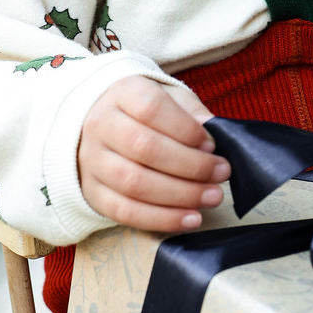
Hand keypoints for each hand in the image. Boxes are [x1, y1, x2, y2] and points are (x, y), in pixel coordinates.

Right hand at [78, 77, 229, 230]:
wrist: (103, 125)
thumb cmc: (147, 112)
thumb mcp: (171, 98)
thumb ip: (192, 112)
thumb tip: (214, 133)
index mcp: (123, 93)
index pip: (151, 108)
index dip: (185, 128)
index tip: (211, 144)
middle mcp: (100, 125)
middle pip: (144, 148)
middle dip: (191, 165)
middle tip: (221, 173)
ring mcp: (91, 160)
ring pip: (134, 183)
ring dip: (180, 195)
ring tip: (212, 197)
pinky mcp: (91, 192)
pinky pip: (124, 212)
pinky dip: (161, 219)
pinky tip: (190, 218)